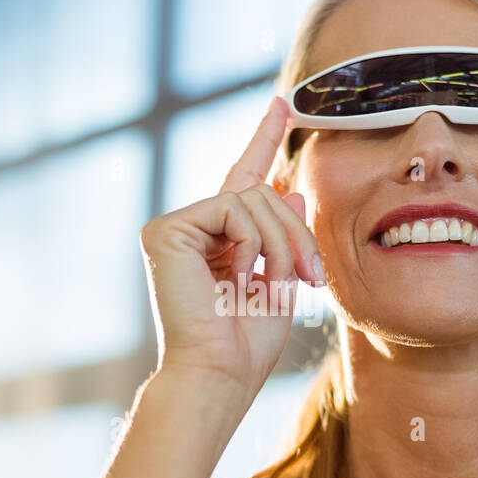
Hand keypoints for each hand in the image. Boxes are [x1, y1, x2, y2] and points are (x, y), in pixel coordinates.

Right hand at [138, 96, 323, 402]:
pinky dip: (252, 242)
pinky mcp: (166, 229)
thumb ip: (286, 236)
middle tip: (312, 277)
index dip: (264, 139)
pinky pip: (232, 208)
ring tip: (279, 284)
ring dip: (282, 242)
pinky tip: (241, 278)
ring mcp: (176, 227)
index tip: (283, 104)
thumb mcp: (281, 282)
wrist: (218, 373)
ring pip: (253, 198)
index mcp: (218, 241)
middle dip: (297, 233)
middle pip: (263, 193)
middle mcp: (193, 229)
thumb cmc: (247, 345)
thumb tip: (292, 190)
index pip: (244, 179)